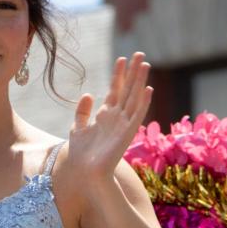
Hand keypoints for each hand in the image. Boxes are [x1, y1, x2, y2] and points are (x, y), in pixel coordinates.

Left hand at [69, 52, 152, 186]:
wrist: (86, 173)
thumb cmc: (82, 155)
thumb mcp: (78, 128)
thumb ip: (83, 111)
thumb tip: (88, 94)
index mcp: (105, 115)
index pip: (115, 90)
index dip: (118, 74)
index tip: (122, 58)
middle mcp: (116, 117)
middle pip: (127, 90)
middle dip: (133, 72)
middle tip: (139, 53)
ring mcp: (123, 124)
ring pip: (134, 98)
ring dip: (140, 82)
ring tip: (145, 64)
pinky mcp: (127, 134)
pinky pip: (137, 116)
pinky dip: (143, 103)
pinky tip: (148, 89)